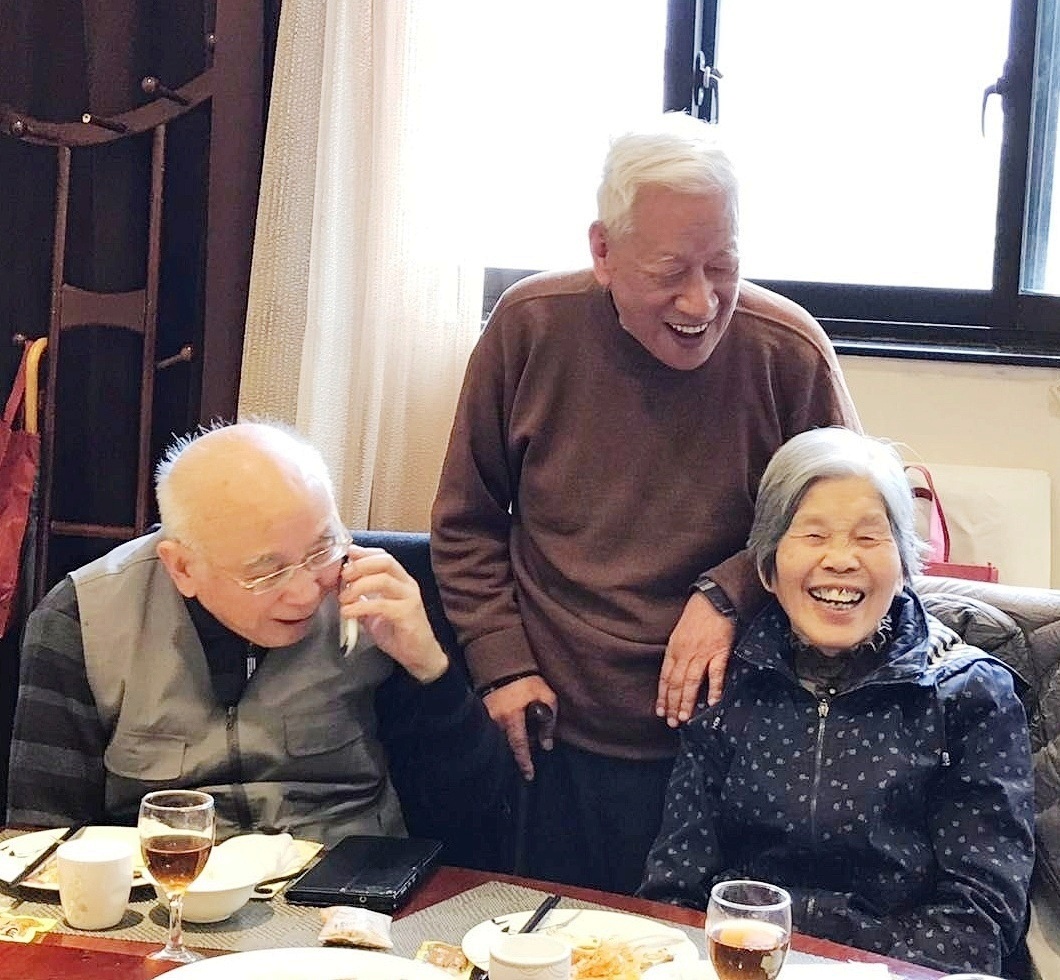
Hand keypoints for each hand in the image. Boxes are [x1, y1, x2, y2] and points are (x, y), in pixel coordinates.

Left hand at [339, 545, 447, 682]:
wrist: (419, 656)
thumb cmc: (398, 632)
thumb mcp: (374, 611)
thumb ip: (362, 598)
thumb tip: (340, 588)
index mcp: (400, 580)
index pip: (384, 556)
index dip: (364, 553)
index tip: (346, 555)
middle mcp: (407, 584)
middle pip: (385, 561)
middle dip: (360, 565)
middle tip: (342, 576)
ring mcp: (409, 598)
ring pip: (384, 580)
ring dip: (358, 586)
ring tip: (343, 598)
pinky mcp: (407, 614)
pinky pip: (382, 604)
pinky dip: (361, 606)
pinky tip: (348, 612)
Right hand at [482, 675, 556, 779]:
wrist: (505, 665)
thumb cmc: (528, 682)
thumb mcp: (547, 697)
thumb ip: (549, 722)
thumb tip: (547, 746)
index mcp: (512, 716)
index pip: (518, 745)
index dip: (524, 762)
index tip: (529, 775)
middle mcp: (496, 719)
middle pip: (507, 747)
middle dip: (517, 754)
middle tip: (528, 756)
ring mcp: (486, 717)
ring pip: (499, 740)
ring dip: (510, 745)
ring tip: (520, 744)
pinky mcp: (482, 714)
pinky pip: (492, 732)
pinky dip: (502, 737)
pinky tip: (509, 735)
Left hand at [655, 592, 734, 725]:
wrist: (714, 600)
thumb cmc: (696, 616)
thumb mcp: (679, 634)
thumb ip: (677, 654)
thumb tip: (674, 674)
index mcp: (674, 649)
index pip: (665, 677)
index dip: (662, 695)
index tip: (660, 711)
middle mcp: (685, 653)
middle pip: (676, 682)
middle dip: (672, 704)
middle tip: (672, 722)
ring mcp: (702, 653)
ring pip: (691, 681)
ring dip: (687, 701)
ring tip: (685, 717)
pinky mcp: (719, 651)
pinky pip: (715, 673)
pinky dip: (713, 688)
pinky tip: (710, 702)